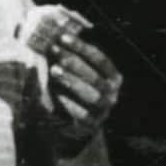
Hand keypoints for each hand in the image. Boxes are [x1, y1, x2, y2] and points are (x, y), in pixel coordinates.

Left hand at [38, 32, 121, 154]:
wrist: (78, 128)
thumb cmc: (76, 94)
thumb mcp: (77, 76)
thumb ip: (70, 60)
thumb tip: (53, 37)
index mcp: (113, 77)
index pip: (101, 60)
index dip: (82, 48)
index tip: (63, 37)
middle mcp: (112, 93)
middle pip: (96, 77)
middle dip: (76, 63)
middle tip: (57, 53)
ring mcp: (103, 110)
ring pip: (92, 95)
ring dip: (73, 81)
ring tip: (54, 70)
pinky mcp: (91, 125)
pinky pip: (82, 114)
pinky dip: (70, 103)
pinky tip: (57, 94)